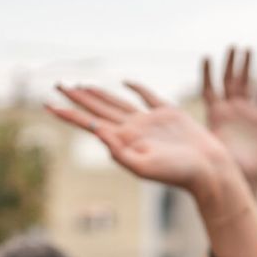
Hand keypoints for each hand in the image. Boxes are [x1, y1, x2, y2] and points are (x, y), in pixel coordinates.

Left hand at [47, 83, 241, 198]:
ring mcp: (149, 121)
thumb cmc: (179, 174)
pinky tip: (126, 83)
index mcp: (123, 140)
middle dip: (76, 98)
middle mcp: (132, 129)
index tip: (46, 104)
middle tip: (56, 85)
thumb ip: (119, 152)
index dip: (67, 114)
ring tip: (80, 85)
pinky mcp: (168, 114)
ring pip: (116, 102)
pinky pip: (146, 96)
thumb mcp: (144, 167)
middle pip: (97, 109)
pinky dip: (135, 87)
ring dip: (97, 93)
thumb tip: (97, 131)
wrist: (209, 170)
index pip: (88, 123)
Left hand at [201, 47, 256, 195]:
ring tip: (248, 49)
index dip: (208, 73)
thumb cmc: (221, 168)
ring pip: (246, 84)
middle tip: (233, 46)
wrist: (243, 178)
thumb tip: (170, 135)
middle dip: (230, 64)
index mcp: (215, 115)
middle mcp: (229, 110)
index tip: (207, 57)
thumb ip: (192, 136)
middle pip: (229, 81)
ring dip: (246, 67)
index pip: (209, 88)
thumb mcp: (204, 148)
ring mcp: (245, 113)